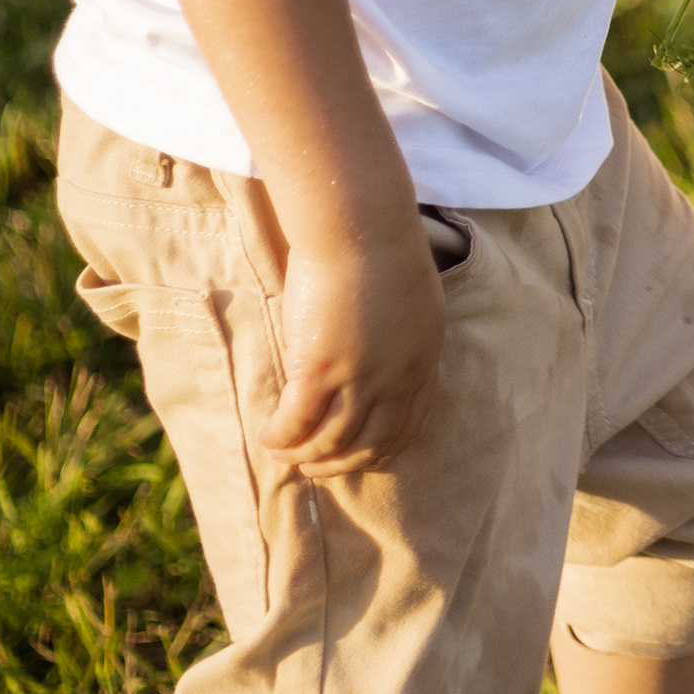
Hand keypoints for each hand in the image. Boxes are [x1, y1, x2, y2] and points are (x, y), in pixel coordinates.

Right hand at [263, 211, 448, 479]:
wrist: (358, 224)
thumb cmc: (377, 244)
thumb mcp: (407, 296)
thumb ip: (395, 330)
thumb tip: (370, 344)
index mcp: (425, 356)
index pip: (412, 421)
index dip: (384, 446)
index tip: (363, 455)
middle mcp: (398, 375)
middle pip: (372, 440)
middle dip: (343, 461)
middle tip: (317, 469)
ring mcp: (361, 377)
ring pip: (332, 438)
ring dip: (305, 454)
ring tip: (284, 454)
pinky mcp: (321, 369)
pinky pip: (298, 422)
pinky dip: (282, 436)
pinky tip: (268, 437)